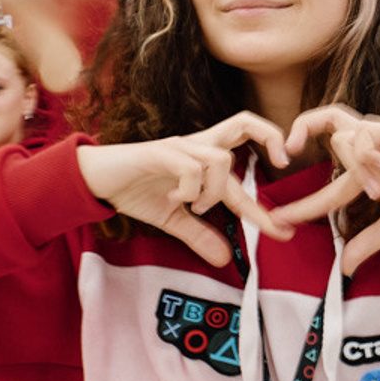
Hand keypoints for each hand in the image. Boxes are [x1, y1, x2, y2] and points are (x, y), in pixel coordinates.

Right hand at [77, 114, 294, 267]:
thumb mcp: (173, 219)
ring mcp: (179, 147)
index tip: (284, 232)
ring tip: (197, 207)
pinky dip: (190, 190)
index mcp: (203, 157)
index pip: (247, 164)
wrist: (94, 179)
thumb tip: (224, 259)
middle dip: (271, 136)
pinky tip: (175, 200)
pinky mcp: (158, 153)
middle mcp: (196, 145)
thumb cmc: (135, 190)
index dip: (266, 200)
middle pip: (244, 121)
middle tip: (284, 163)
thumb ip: (198, 233)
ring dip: (216, 191)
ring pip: (220, 159)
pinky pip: (190, 168)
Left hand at [272, 105, 379, 272]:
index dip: (301, 202)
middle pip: (329, 118)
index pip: (326, 177)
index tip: (278, 220)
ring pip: (343, 130)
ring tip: (374, 193)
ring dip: (349, 164)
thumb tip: (344, 268)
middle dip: (301, 126)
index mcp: (370, 165)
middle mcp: (375, 145)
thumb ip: (367, 242)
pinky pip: (366, 132)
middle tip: (287, 151)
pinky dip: (364, 156)